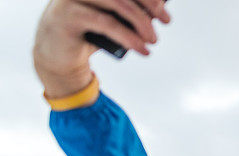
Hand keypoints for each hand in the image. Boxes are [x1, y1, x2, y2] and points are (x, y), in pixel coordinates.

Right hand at [33, 0, 170, 97]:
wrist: (58, 55)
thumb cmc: (89, 32)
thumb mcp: (113, 18)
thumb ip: (129, 11)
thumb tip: (157, 10)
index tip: (164, 8)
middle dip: (149, 5)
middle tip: (166, 20)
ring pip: (118, 3)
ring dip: (141, 22)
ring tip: (153, 39)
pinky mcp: (67, 15)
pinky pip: (106, 23)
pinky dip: (129, 37)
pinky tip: (142, 49)